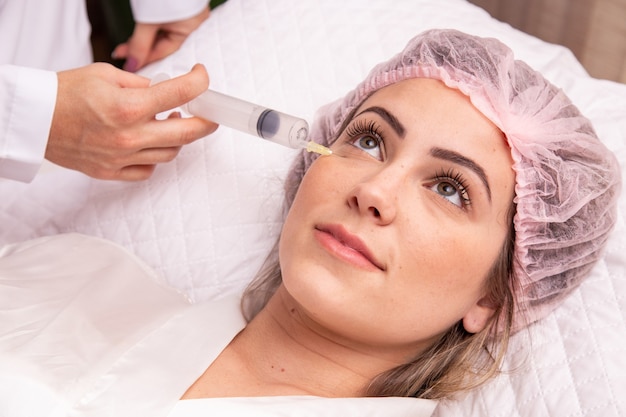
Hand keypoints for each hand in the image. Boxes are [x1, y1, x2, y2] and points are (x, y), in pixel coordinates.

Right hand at [46, 63, 216, 180]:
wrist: (33, 119)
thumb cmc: (64, 93)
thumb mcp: (105, 74)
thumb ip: (140, 84)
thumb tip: (162, 91)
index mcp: (129, 106)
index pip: (182, 94)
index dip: (200, 83)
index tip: (201, 78)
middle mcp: (130, 136)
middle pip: (188, 133)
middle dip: (207, 122)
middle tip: (210, 115)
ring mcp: (122, 158)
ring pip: (170, 153)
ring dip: (179, 138)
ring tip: (171, 122)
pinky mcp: (112, 172)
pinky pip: (148, 170)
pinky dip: (156, 158)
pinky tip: (151, 144)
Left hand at [112, 6, 209, 71]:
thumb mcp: (148, 21)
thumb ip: (139, 45)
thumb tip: (133, 65)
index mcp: (190, 30)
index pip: (165, 52)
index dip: (144, 59)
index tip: (128, 63)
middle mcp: (192, 24)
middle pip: (164, 44)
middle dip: (143, 49)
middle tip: (123, 53)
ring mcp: (186, 16)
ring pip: (163, 34)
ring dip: (145, 39)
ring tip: (128, 43)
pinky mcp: (179, 8)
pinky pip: (164, 25)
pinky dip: (151, 29)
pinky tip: (139, 33)